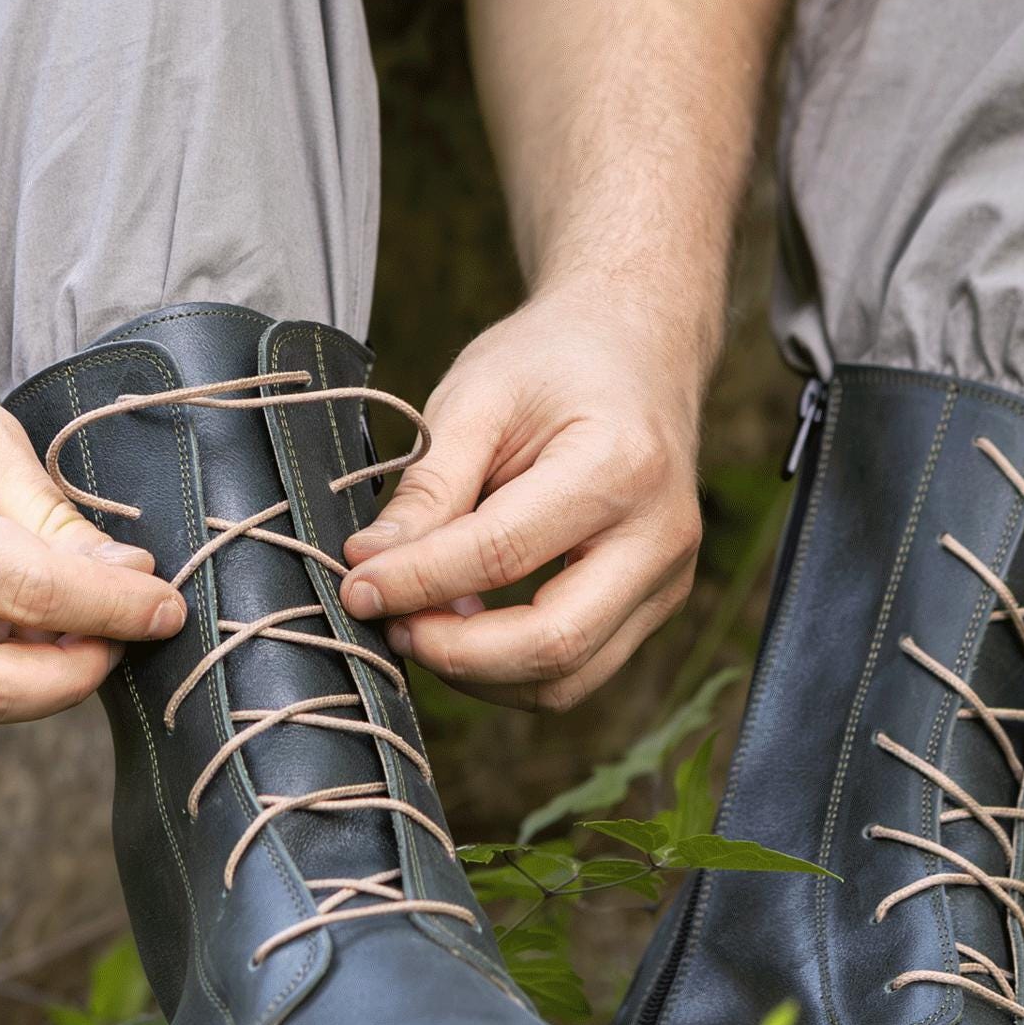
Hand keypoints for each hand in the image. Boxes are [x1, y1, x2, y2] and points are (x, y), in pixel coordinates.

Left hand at [337, 285, 704, 710]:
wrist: (637, 346)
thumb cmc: (553, 361)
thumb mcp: (477, 397)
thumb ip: (428, 487)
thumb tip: (367, 567)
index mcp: (619, 465)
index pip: (501, 554)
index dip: (416, 581)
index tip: (354, 585)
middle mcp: (660, 535)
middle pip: (554, 644)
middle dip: (454, 654)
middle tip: (387, 623)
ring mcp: (669, 579)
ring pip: (569, 678)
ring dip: (479, 672)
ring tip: (418, 622)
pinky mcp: (657, 603)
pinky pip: (580, 668)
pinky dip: (509, 666)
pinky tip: (462, 623)